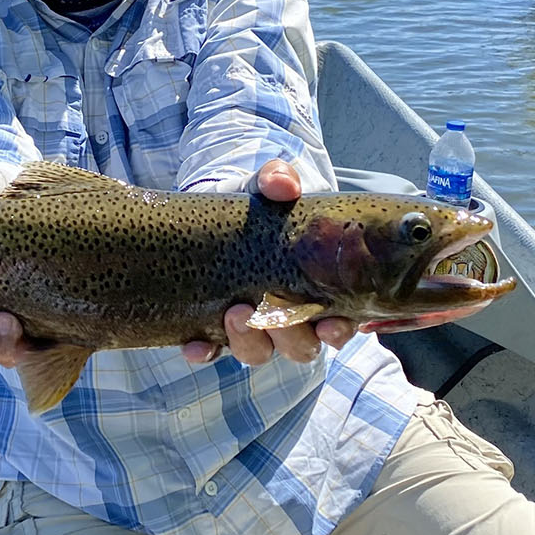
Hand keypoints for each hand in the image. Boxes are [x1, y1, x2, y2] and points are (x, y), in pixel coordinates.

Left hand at [180, 159, 354, 365]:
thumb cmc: (259, 207)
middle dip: (288, 337)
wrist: (217, 212)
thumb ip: (277, 182)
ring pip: (259, 352)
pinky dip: (205, 352)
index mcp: (317, 292)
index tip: (330, 325)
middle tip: (266, 312)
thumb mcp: (267, 188)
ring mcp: (252, 327)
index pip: (337, 325)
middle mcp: (288, 318)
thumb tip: (283, 184)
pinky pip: (212, 351)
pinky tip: (196, 346)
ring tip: (234, 313)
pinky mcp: (214, 328)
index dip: (337, 331)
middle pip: (300, 347)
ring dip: (248, 341)